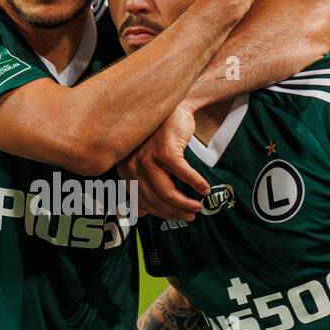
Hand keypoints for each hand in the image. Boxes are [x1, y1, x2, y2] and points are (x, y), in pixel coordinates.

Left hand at [118, 103, 209, 220]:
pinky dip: (196, 184)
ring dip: (185, 203)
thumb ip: (142, 186)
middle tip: (190, 216)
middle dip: (175, 212)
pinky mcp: (166, 151)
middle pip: (155, 200)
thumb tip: (141, 214)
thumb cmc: (160, 139)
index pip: (141, 202)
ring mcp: (148, 158)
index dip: (159, 214)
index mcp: (125, 171)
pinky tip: (204, 189)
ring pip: (167, 192)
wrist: (171, 110)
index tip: (174, 218)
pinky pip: (184, 175)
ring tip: (197, 207)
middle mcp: (132, 165)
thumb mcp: (145, 163)